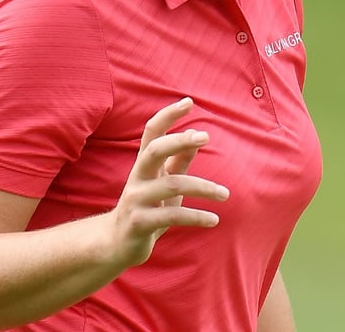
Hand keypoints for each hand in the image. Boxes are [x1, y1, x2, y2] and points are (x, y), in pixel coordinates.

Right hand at [109, 97, 229, 266]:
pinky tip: (214, 219)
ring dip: (203, 187)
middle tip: (206, 136)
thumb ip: (179, 161)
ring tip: (225, 194)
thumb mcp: (165, 182)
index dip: (168, 115)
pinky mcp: (139, 222)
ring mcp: (136, 199)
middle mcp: (137, 177)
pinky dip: (196, 217)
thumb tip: (198, 136)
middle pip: (154, 150)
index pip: (152, 131)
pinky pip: (172, 216)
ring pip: (173, 185)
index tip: (188, 101)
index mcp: (144, 164)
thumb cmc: (148, 207)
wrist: (118, 243)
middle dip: (179, 140)